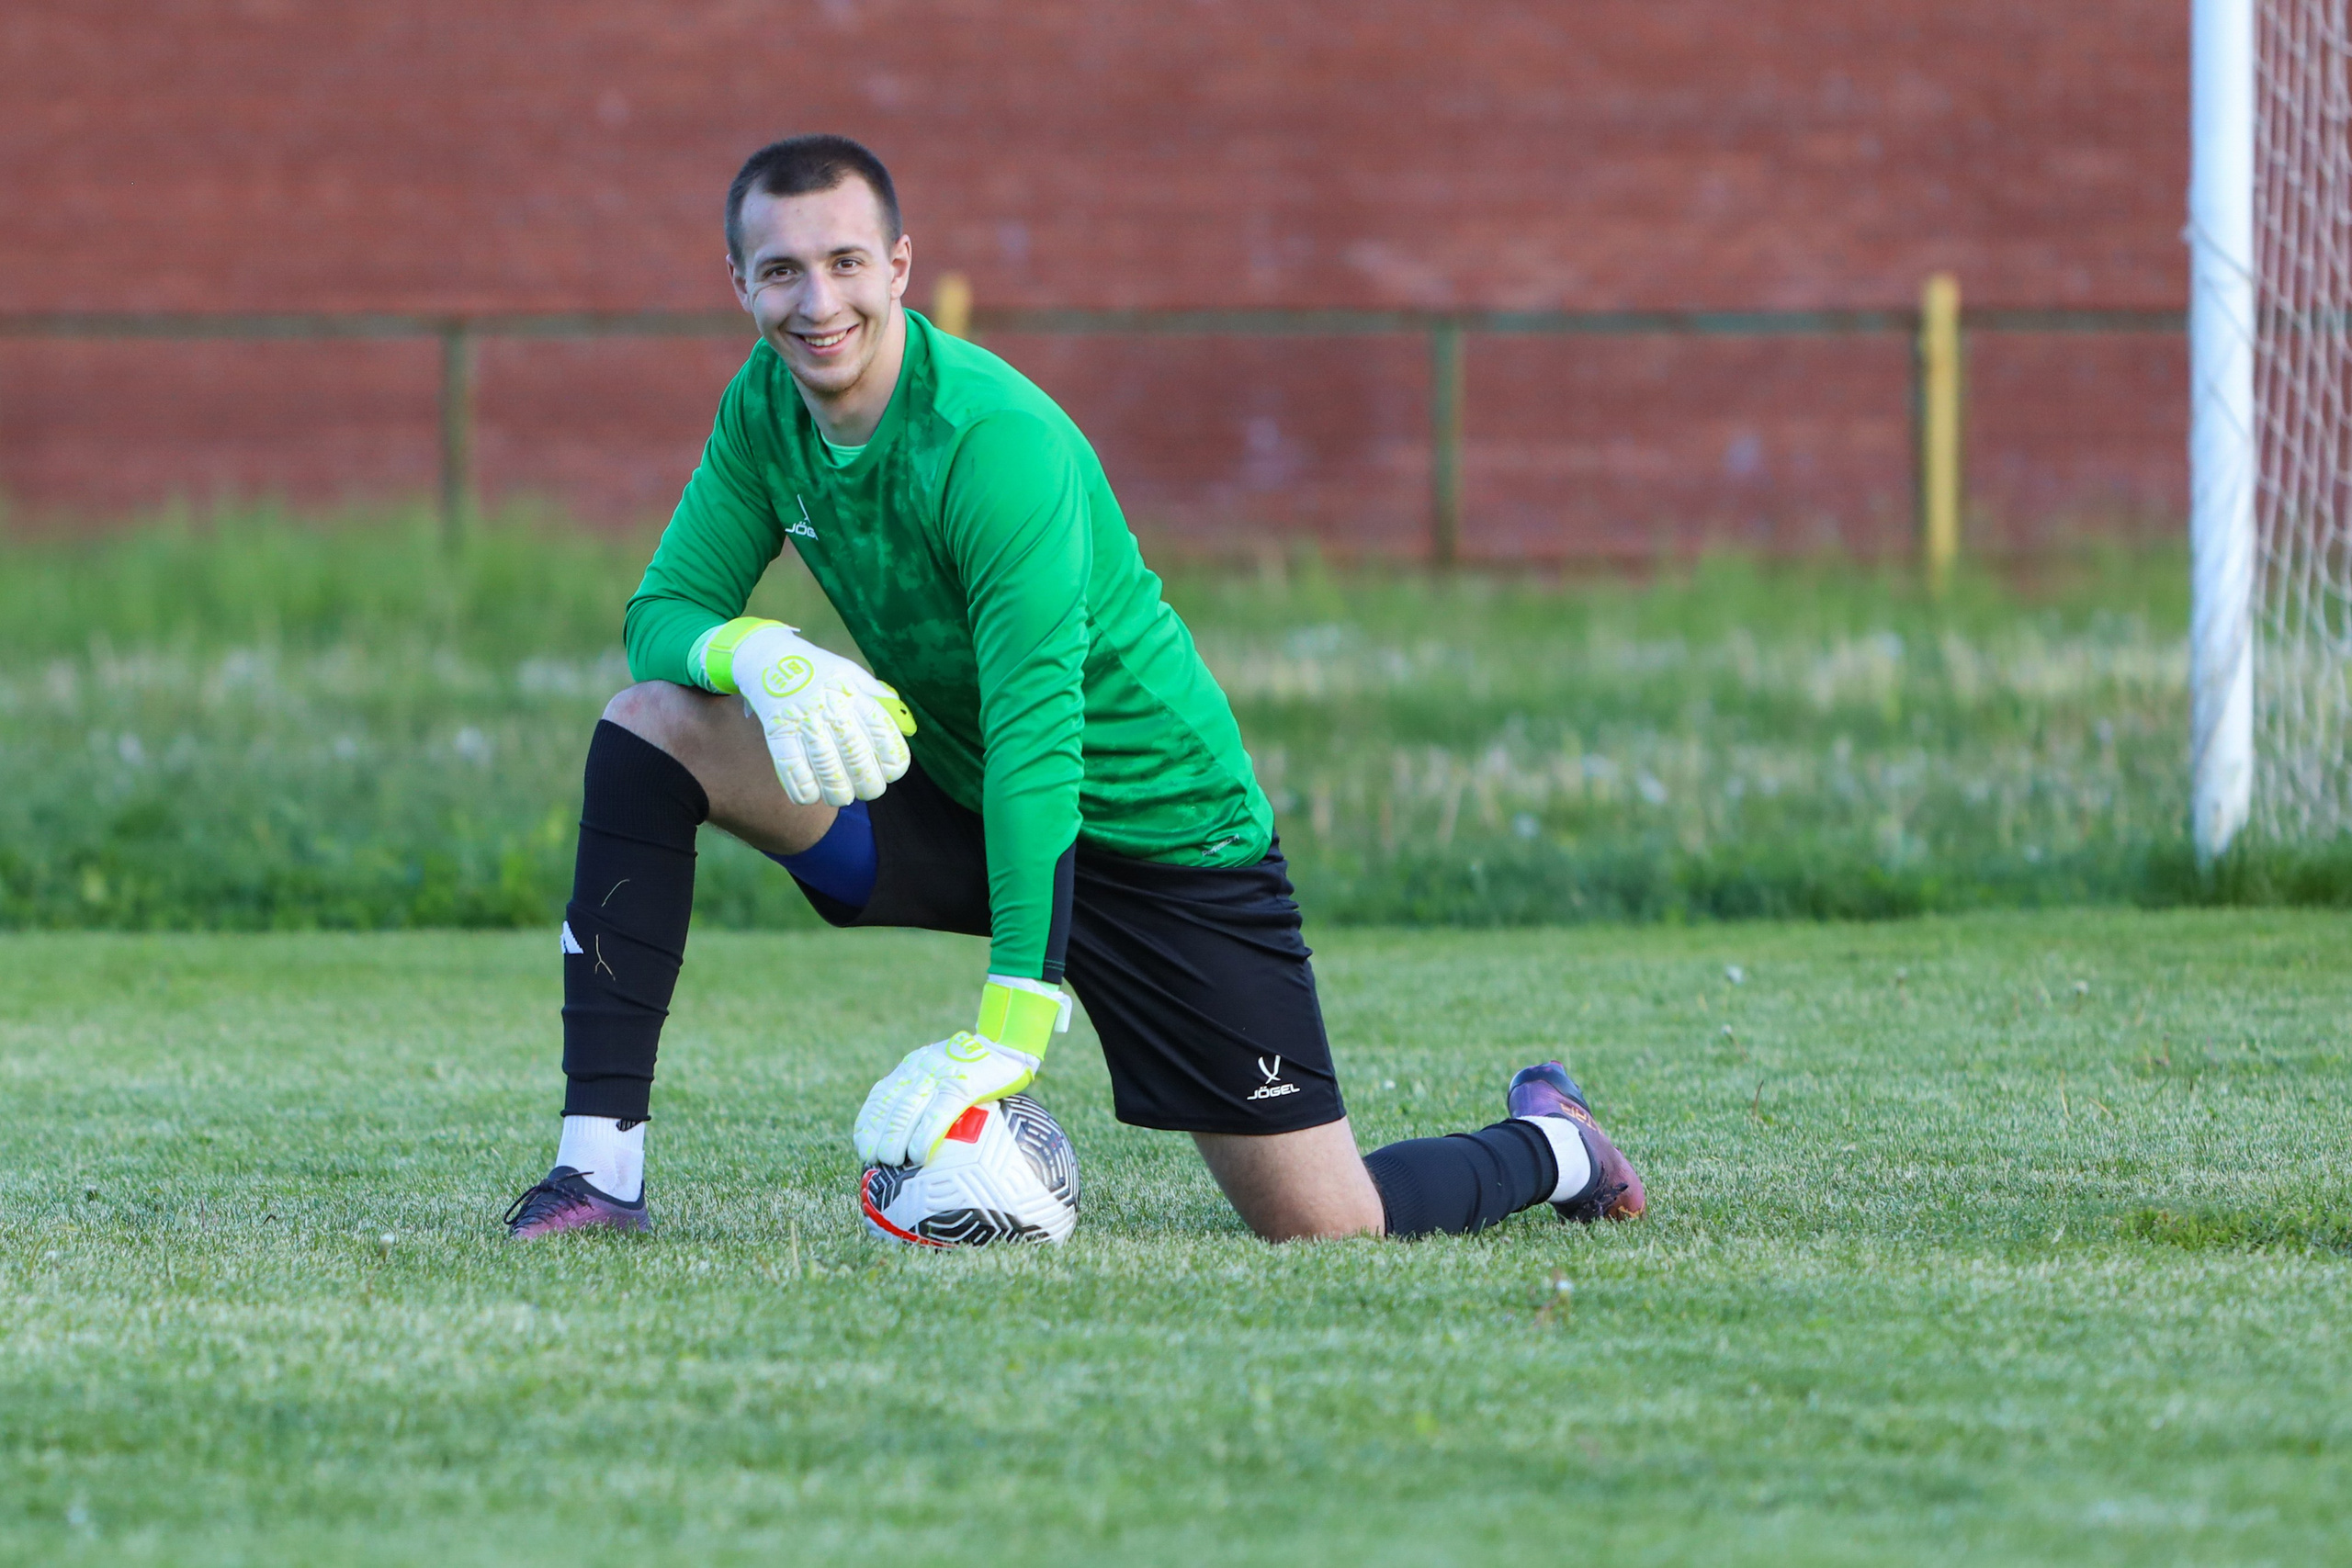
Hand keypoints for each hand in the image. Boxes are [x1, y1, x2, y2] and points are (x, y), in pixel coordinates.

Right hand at [701, 618, 914, 805]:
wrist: (769, 658)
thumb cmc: (818, 672)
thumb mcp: (852, 674)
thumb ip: (879, 699)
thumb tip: (907, 727)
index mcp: (853, 693)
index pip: (882, 731)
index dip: (893, 759)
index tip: (893, 772)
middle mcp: (830, 708)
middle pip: (857, 756)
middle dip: (868, 783)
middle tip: (869, 790)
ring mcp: (803, 721)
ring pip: (827, 770)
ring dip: (838, 793)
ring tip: (843, 796)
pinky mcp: (777, 733)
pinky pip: (792, 770)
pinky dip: (804, 790)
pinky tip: (812, 795)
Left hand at [855, 976, 1071, 1164]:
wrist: (1010, 1041)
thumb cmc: (984, 1067)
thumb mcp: (950, 1073)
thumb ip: (935, 1097)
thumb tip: (924, 1141)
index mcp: (913, 1067)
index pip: (881, 1095)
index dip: (868, 1122)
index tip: (862, 1147)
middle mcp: (920, 1069)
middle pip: (890, 1105)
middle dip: (877, 1135)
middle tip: (874, 1162)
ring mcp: (940, 1075)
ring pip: (908, 1109)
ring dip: (895, 1139)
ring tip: (891, 1163)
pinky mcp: (963, 1082)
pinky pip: (939, 1113)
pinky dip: (925, 1135)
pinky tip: (918, 1155)